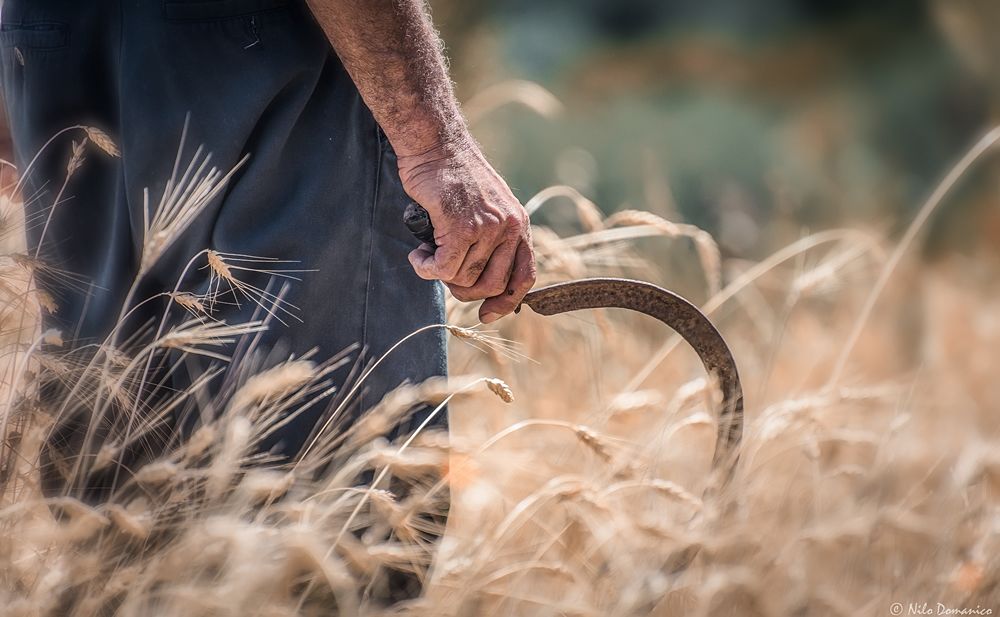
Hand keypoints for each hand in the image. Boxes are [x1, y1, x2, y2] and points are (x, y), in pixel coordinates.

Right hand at [398, 139, 535, 323]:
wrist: (437, 145)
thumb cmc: (452, 177)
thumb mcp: (485, 207)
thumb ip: (490, 239)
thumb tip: (479, 281)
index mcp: (519, 225)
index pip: (524, 276)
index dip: (507, 301)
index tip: (487, 314)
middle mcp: (510, 227)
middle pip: (491, 285)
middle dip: (464, 290)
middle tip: (443, 273)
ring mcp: (488, 228)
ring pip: (465, 278)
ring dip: (440, 274)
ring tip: (427, 256)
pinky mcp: (463, 227)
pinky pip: (444, 269)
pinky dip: (426, 268)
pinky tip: (418, 255)